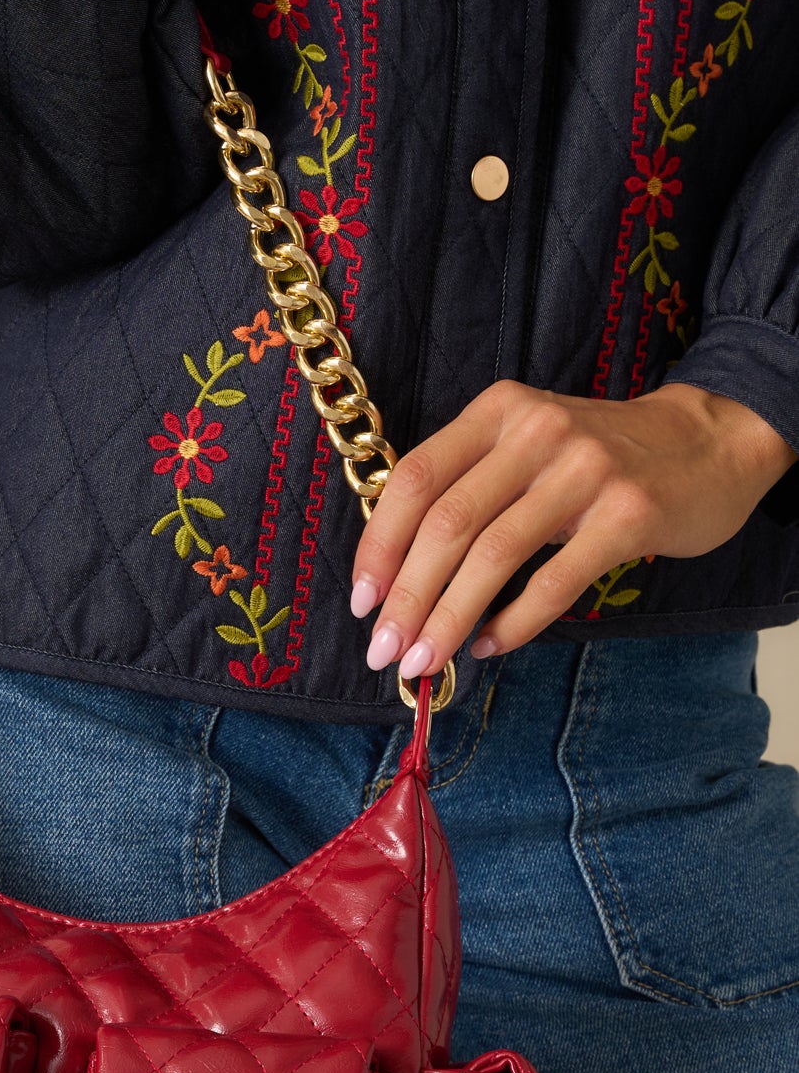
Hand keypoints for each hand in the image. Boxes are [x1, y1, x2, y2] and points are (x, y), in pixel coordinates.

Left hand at [349, 380, 794, 674]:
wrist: (710, 443)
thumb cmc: (600, 457)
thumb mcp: (528, 443)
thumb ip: (468, 485)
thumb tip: (397, 573)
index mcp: (499, 411)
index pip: (416, 479)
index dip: (379, 545)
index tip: (362, 602)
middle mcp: (537, 432)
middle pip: (447, 524)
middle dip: (407, 597)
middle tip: (383, 650)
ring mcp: (585, 471)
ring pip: (493, 556)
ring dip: (448, 619)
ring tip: (423, 661)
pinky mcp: (628, 515)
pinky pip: (554, 582)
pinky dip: (512, 623)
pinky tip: (488, 646)